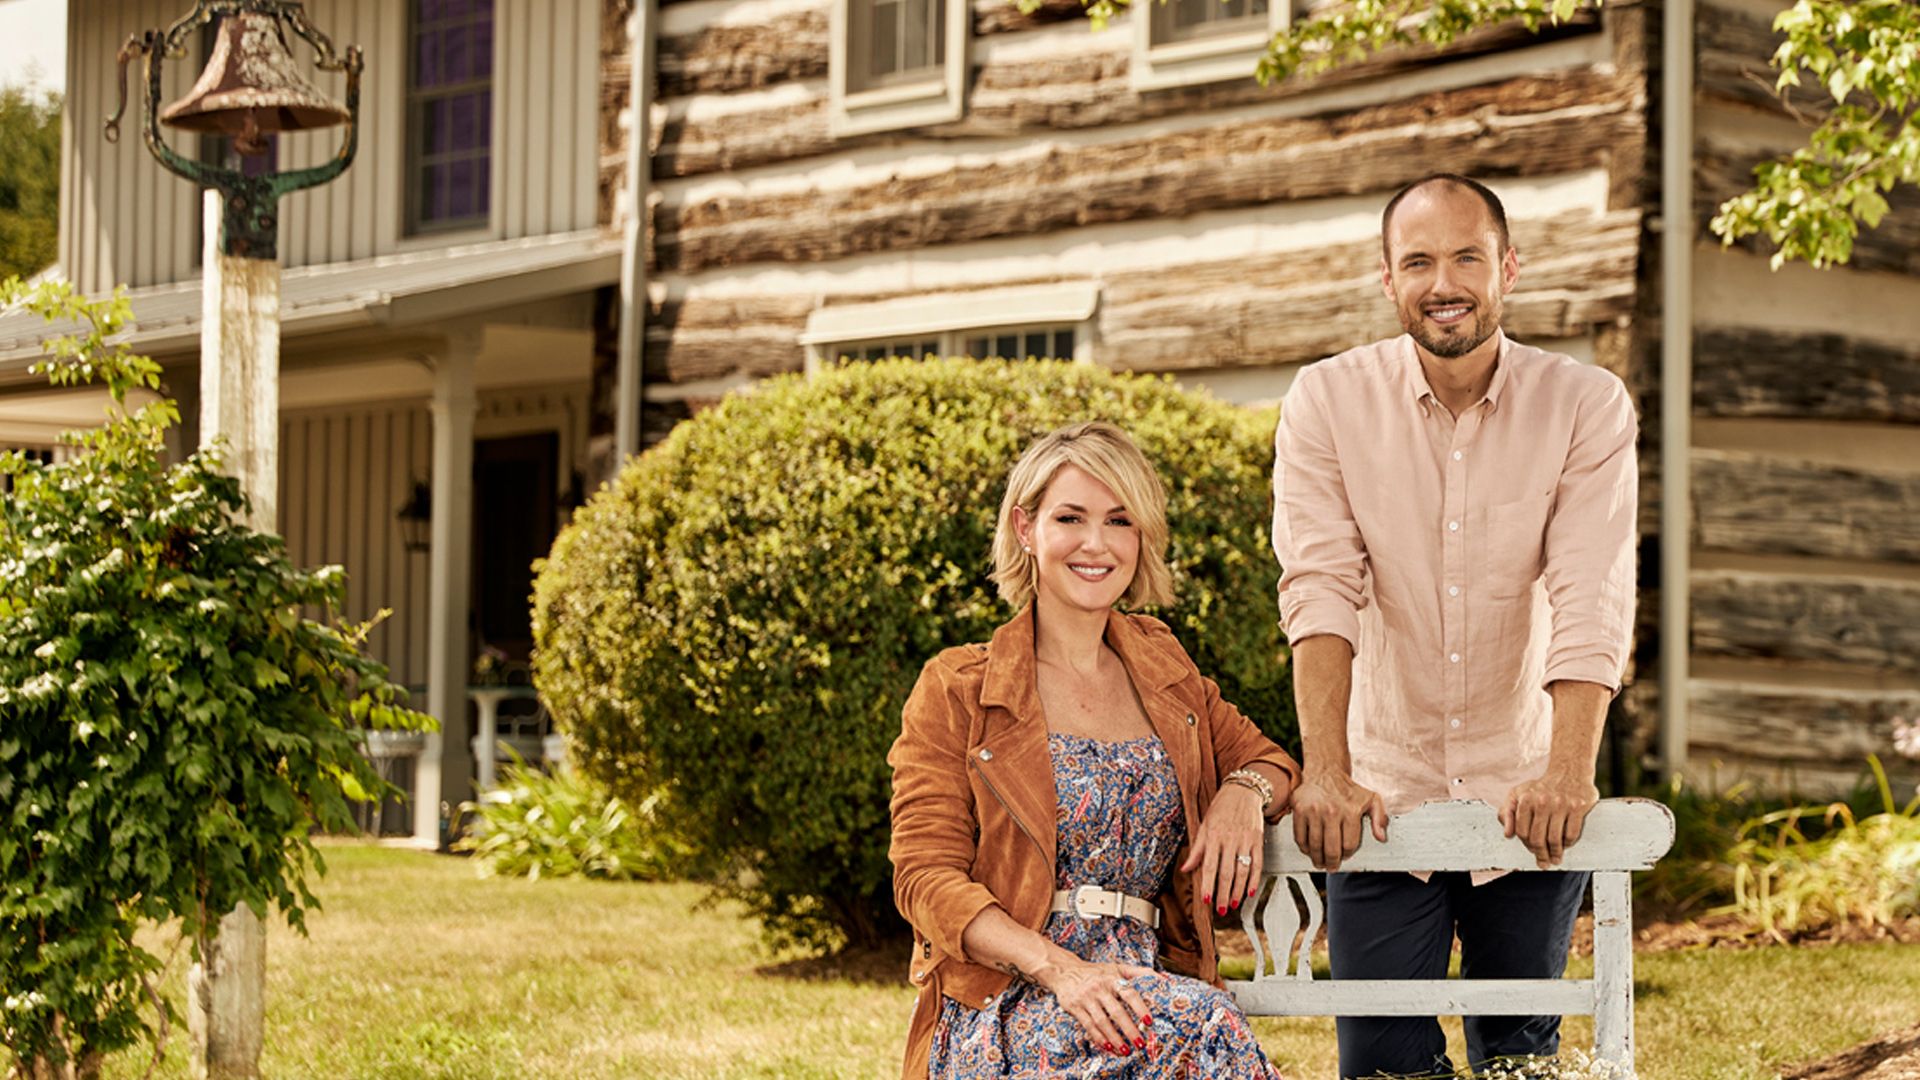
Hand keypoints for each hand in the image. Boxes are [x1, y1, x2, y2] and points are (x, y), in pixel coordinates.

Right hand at [1035, 957, 1158, 1056]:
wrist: (1064, 970)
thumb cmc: (1096, 972)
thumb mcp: (1117, 967)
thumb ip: (1140, 973)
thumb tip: (1165, 981)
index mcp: (1112, 978)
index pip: (1129, 993)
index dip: (1140, 1007)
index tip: (1149, 1021)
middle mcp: (1099, 988)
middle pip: (1117, 1012)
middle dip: (1129, 1030)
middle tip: (1140, 1043)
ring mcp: (1086, 998)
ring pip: (1102, 1022)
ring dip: (1115, 1038)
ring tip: (1126, 1050)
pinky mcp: (1075, 1007)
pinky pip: (1088, 1025)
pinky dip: (1099, 1038)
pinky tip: (1108, 1047)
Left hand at [1179, 782, 1264, 913]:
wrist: (1243, 791)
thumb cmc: (1221, 808)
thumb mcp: (1204, 825)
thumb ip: (1196, 850)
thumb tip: (1185, 869)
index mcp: (1213, 836)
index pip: (1209, 866)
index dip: (1208, 884)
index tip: (1206, 900)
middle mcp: (1229, 839)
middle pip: (1227, 872)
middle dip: (1224, 894)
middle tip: (1221, 910)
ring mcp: (1245, 840)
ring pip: (1242, 871)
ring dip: (1238, 891)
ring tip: (1233, 904)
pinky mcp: (1257, 841)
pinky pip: (1257, 864)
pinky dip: (1254, 879)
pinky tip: (1249, 891)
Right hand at [1290, 771, 1387, 870]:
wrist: (1325, 772)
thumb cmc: (1349, 789)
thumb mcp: (1372, 799)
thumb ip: (1380, 818)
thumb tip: (1382, 837)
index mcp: (1351, 811)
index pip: (1348, 844)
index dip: (1347, 855)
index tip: (1344, 857)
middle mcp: (1332, 811)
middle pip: (1331, 848)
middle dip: (1331, 863)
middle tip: (1331, 867)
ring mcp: (1313, 811)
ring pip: (1314, 845)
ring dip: (1317, 858)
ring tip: (1319, 863)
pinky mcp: (1299, 810)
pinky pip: (1300, 836)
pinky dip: (1304, 847)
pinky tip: (1309, 850)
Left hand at [1500, 770, 1598, 867]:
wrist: (1570, 770)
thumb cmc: (1541, 786)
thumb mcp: (1518, 794)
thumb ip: (1507, 812)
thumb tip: (1507, 834)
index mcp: (1526, 799)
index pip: (1522, 832)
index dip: (1526, 845)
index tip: (1532, 852)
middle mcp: (1543, 802)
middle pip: (1538, 838)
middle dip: (1540, 854)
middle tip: (1544, 863)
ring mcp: (1561, 804)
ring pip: (1555, 839)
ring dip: (1555, 853)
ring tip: (1556, 859)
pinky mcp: (1578, 807)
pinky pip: (1571, 833)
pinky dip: (1568, 843)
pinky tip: (1566, 845)